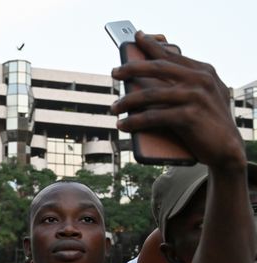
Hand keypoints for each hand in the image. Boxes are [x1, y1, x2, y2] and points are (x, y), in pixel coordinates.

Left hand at [111, 32, 245, 172]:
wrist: (227, 148)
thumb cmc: (207, 123)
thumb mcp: (201, 97)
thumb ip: (184, 84)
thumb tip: (146, 82)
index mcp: (203, 71)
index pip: (172, 55)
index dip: (152, 45)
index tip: (137, 37)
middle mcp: (201, 79)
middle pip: (158, 68)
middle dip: (132, 68)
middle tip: (114, 72)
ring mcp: (196, 97)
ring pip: (151, 94)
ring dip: (127, 101)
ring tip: (113, 108)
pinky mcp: (190, 116)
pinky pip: (154, 117)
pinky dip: (134, 122)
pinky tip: (122, 125)